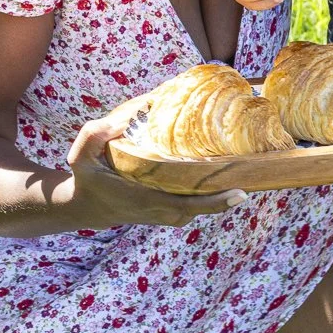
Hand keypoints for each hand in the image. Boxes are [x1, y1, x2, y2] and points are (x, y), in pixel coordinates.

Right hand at [64, 108, 247, 226]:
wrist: (86, 206)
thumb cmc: (88, 177)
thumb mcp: (80, 155)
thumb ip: (95, 135)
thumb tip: (124, 118)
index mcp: (146, 200)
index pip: (188, 205)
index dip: (215, 202)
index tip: (241, 193)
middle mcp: (161, 211)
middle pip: (203, 207)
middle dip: (228, 194)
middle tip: (251, 173)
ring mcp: (166, 214)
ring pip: (201, 206)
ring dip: (220, 192)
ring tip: (240, 169)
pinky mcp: (169, 211)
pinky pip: (194, 203)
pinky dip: (208, 192)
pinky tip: (220, 172)